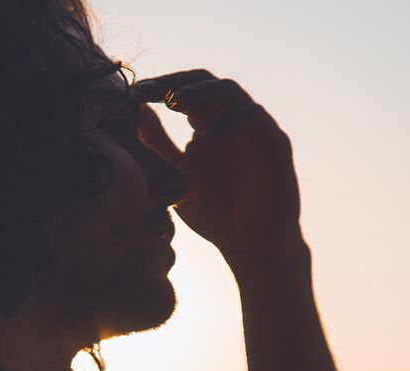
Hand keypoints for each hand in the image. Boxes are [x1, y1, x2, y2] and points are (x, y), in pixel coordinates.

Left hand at [135, 70, 305, 276]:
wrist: (252, 249)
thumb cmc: (215, 214)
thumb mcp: (174, 176)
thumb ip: (157, 144)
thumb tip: (137, 110)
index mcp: (209, 124)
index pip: (184, 90)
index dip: (159, 86)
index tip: (134, 94)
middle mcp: (232, 121)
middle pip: (205, 82)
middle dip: (175, 83)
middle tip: (148, 91)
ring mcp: (255, 129)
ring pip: (230, 92)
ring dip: (201, 92)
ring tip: (173, 102)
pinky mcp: (275, 143)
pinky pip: (254, 117)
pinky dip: (230, 120)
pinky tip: (206, 134)